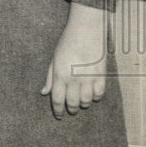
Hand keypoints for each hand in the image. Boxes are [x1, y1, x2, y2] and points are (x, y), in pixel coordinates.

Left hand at [41, 2, 108, 118]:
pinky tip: (92, 95)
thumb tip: (44, 92)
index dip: (57, 110)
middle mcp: (74, 79)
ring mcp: (89, 78)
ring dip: (83, 104)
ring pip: (87, 101)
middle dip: (71, 109)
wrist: (86, 31)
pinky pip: (99, 94)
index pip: (57, 99)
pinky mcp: (101, 76)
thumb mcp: (54, 59)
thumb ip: (50, 77)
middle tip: (71, 110)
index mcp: (60, 74)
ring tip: (81, 103)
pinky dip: (95, 97)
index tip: (58, 116)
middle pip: (72, 103)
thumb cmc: (67, 43)